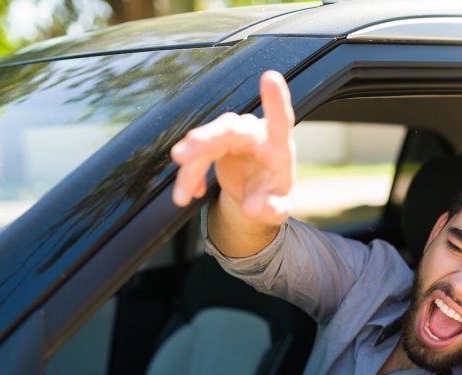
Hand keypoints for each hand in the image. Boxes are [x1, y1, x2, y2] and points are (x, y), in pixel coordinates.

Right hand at [170, 71, 294, 226]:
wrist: (255, 198)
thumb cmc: (272, 197)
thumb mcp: (276, 210)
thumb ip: (270, 209)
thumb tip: (251, 208)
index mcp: (279, 147)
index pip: (281, 121)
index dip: (275, 101)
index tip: (271, 77)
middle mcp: (256, 134)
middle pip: (230, 129)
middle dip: (204, 140)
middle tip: (180, 157)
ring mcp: (234, 135)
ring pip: (207, 140)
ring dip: (190, 167)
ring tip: (181, 197)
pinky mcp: (216, 141)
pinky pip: (197, 152)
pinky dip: (189, 174)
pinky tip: (190, 193)